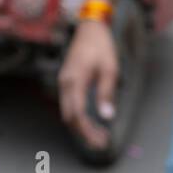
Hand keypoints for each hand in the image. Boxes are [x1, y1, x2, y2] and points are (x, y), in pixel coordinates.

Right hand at [58, 20, 118, 148]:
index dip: (88, 131)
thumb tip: (106, 116)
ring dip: (81, 126)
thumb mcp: (109, 69)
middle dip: (84, 133)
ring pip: (67, 112)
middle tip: (102, 143)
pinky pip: (69, 105)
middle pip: (69, 117)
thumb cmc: (101, 47)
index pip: (77, 114)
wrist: (89, 29)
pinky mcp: (66, 82)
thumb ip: (106, 93)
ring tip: (99, 135)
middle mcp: (65, 83)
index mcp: (75, 81)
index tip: (101, 141)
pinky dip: (79, 117)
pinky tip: (92, 121)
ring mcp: (63, 82)